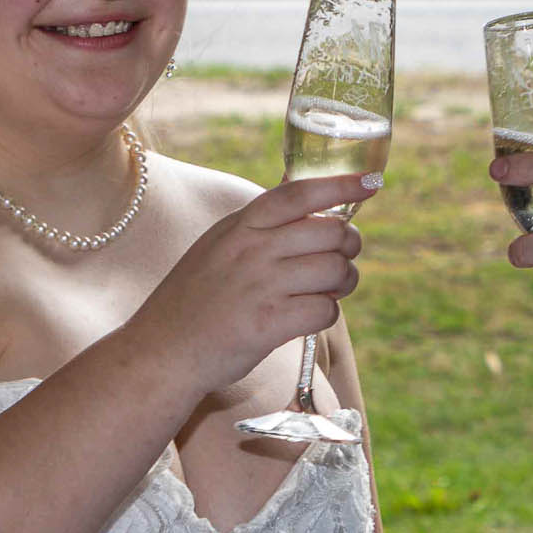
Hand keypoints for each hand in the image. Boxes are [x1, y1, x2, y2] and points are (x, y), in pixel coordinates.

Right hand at [141, 174, 370, 397]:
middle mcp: (252, 249)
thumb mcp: (219, 244)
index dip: (341, 185)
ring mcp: (260, 286)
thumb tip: (301, 188)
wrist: (162, 350)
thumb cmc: (195, 298)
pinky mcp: (267, 323)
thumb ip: (259, 221)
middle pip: (331, 233)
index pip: (299, 193)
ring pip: (336, 271)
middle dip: (349, 247)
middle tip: (343, 260)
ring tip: (328, 291)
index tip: (370, 182)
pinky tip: (307, 317)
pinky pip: (325, 310)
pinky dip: (326, 315)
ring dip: (343, 284)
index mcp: (241, 225)